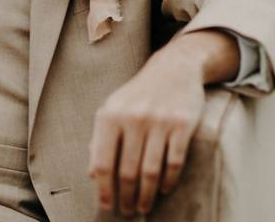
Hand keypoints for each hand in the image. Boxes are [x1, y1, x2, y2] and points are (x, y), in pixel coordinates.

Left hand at [87, 50, 205, 216]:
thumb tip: (92, 173)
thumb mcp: (112, 109)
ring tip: (143, 207)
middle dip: (126, 197)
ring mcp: (159, 122)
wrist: (173, 68)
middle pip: (127, 171)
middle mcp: (133, 119)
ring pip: (151, 171)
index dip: (103, 189)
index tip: (106, 206)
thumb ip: (100, 138)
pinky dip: (169, 180)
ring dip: (146, 195)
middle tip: (127, 212)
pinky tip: (163, 190)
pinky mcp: (182, 124)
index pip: (103, 162)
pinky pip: (175, 161)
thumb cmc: (137, 94)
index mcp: (110, 116)